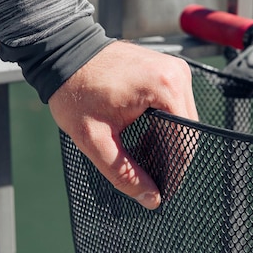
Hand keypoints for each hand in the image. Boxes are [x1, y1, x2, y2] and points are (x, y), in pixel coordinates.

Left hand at [48, 40, 197, 208]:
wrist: (64, 53)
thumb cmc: (75, 90)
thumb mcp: (94, 139)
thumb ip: (123, 173)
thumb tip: (151, 199)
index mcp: (165, 87)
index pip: (184, 141)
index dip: (174, 171)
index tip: (162, 192)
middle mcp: (177, 74)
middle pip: (188, 130)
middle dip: (171, 157)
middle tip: (150, 179)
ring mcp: (174, 68)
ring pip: (183, 118)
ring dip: (168, 140)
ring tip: (143, 157)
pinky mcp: (167, 68)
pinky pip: (175, 104)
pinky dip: (165, 123)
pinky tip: (144, 137)